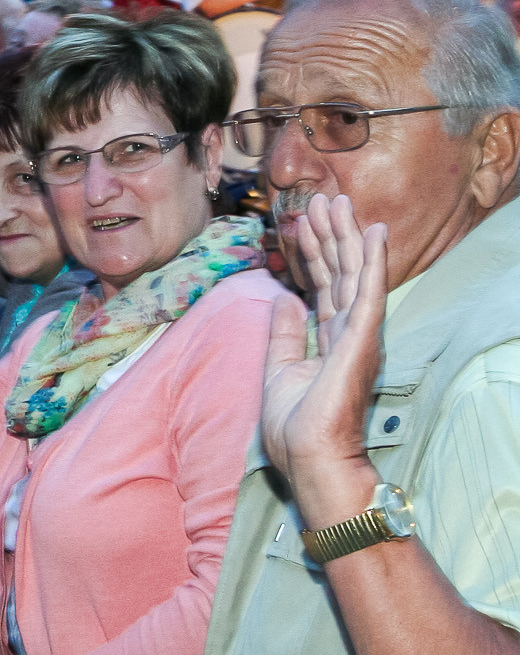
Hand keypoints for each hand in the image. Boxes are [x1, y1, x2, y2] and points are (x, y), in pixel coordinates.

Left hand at [263, 194, 388, 524]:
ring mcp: (357, 335)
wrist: (309, 458)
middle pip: (337, 272)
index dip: (311, 252)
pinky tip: (373, 235)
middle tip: (323, 197)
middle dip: (329, 234)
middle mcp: (346, 332)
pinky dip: (371, 263)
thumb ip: (285, 334)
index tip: (304, 220)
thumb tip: (284, 300)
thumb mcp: (280, 369)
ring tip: (338, 200)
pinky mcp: (362, 341)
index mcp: (327, 339)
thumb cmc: (296, 426)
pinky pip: (367, 294)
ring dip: (346, 236)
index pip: (319, 285)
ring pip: (352, 273)